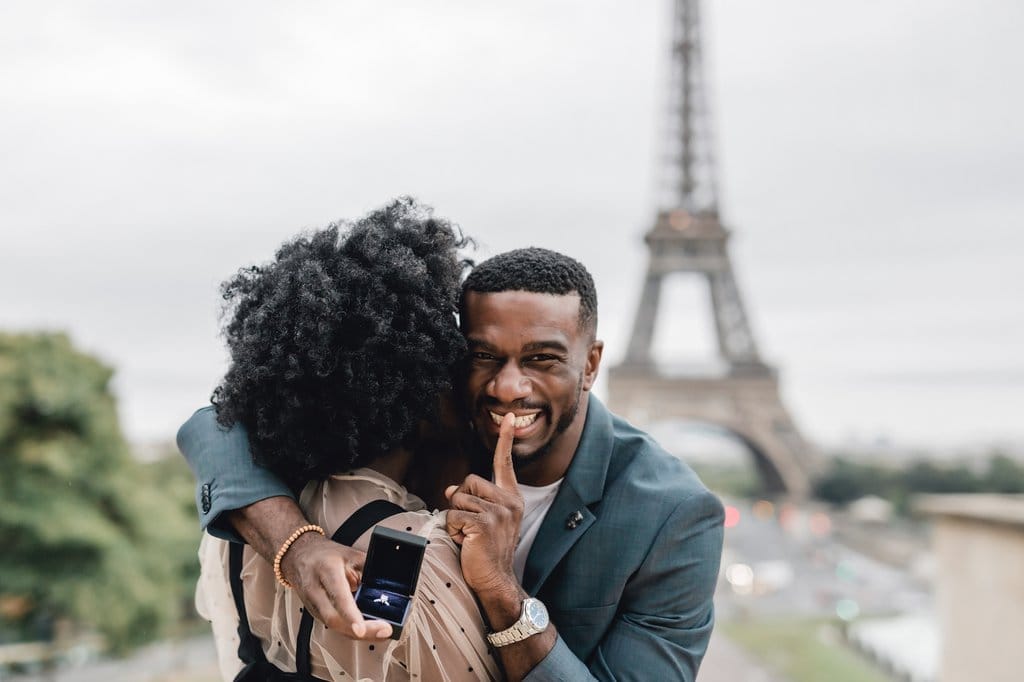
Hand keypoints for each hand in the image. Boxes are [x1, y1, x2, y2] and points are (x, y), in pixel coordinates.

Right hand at [280, 532, 392, 639]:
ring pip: (334, 627)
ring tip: (380, 633)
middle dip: (360, 630)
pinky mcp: (314, 614)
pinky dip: (351, 631)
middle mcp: (316, 590)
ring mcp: (312, 605)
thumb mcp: (351, 555)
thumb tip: (389, 585)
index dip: (350, 614)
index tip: (361, 629)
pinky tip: (367, 631)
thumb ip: (369, 569)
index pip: (338, 595)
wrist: (299, 556)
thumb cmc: (325, 555)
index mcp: (326, 570)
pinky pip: (334, 626)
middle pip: (334, 619)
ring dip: (358, 634)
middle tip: (383, 631)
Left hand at [445, 412, 523, 595]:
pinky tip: (466, 542)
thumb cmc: (486, 551)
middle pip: (469, 480)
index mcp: (512, 498)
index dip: (506, 440)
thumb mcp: (484, 521)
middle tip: (470, 526)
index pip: (505, 463)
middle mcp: (509, 501)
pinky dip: (453, 529)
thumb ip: (473, 501)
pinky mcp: (485, 523)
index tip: (511, 417)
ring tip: (469, 536)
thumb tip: (450, 490)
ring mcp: (499, 511)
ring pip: (459, 498)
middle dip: (461, 501)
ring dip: (456, 518)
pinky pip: (453, 514)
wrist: (496, 580)